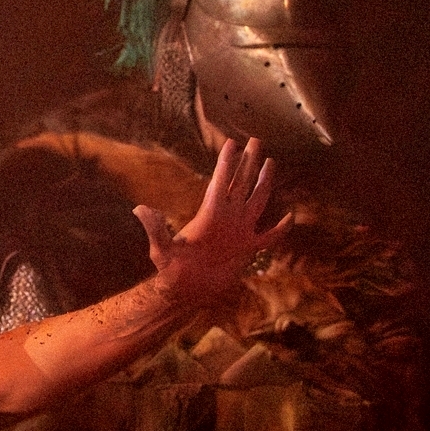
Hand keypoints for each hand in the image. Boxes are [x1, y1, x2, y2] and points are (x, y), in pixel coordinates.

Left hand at [134, 137, 290, 309]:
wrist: (185, 290)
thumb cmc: (171, 270)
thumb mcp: (162, 249)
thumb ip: (155, 229)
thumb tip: (140, 209)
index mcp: (210, 215)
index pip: (221, 182)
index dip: (227, 163)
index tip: (232, 142)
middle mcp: (227, 218)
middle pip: (242, 183)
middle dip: (249, 161)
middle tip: (255, 140)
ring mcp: (239, 231)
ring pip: (257, 200)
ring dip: (264, 182)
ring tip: (270, 162)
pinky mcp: (247, 249)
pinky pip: (269, 237)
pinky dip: (280, 229)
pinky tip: (290, 217)